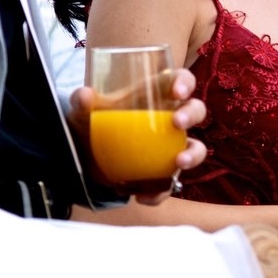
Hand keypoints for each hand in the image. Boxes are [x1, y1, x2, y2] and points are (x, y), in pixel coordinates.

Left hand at [66, 67, 208, 206]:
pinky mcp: (164, 173)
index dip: (184, 82)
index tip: (177, 92)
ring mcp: (170, 147)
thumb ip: (81, 102)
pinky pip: (171, 183)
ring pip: (196, 148)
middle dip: (191, 114)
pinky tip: (143, 197)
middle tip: (177, 123)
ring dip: (193, 155)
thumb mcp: (82, 113)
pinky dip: (161, 192)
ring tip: (179, 162)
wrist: (84, 158)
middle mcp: (169, 120)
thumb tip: (85, 96)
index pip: (179, 81)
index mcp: (155, 96)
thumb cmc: (91, 125)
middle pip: (195, 110)